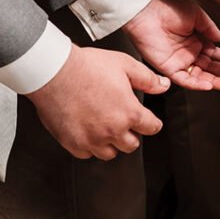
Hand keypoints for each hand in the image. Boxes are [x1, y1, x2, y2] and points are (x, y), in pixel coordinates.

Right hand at [27, 44, 168, 159]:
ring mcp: (91, 140)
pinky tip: (89, 131)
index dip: (153, 123)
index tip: (150, 122)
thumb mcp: (125, 65)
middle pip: (131, 145)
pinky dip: (91, 146)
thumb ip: (147, 79)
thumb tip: (163, 86)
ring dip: (112, 142)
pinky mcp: (73, 144)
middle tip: (126, 121)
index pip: (151, 128)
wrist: (55, 72)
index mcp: (129, 112)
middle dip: (132, 134)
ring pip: (110, 153)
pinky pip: (87, 154)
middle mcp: (112, 131)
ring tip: (108, 127)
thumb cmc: (88, 66)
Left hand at [124, 0, 219, 91]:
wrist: (148, 13)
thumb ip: (209, 28)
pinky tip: (208, 85)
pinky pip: (184, 80)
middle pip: (210, 66)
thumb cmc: (169, 9)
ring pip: (199, 75)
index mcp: (197, 38)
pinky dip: (196, 84)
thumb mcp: (196, 14)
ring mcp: (180, 61)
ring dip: (213, 81)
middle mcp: (189, 51)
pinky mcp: (169, 68)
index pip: (214, 52)